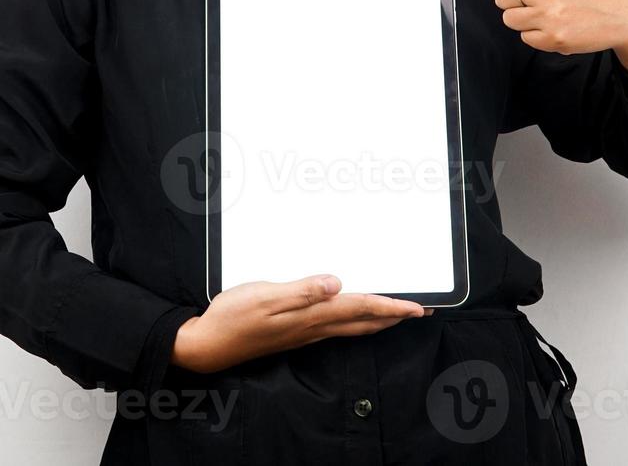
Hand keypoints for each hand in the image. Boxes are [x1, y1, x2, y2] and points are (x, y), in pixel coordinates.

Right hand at [171, 275, 431, 374]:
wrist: (208, 345)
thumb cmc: (232, 317)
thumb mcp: (264, 296)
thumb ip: (302, 290)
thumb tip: (337, 283)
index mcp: (311, 315)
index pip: (360, 308)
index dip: (391, 306)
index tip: (417, 307)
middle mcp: (313, 327)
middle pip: (363, 322)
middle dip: (393, 316)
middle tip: (419, 311)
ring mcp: (304, 334)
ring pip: (352, 328)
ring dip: (377, 320)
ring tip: (396, 314)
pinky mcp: (294, 335)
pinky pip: (336, 329)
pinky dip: (355, 322)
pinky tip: (352, 317)